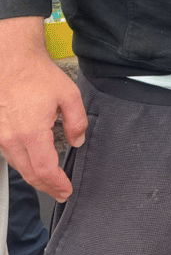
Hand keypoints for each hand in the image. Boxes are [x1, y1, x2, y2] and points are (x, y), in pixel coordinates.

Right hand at [0, 16, 87, 201]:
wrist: (10, 62)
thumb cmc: (37, 76)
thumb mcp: (69, 95)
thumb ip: (77, 122)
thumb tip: (78, 141)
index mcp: (31, 133)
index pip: (45, 170)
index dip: (57, 184)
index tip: (67, 190)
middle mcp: (12, 139)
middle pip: (29, 174)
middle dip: (47, 186)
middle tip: (61, 192)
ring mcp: (0, 137)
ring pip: (18, 166)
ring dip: (34, 177)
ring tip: (50, 182)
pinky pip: (9, 155)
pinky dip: (23, 164)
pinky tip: (33, 164)